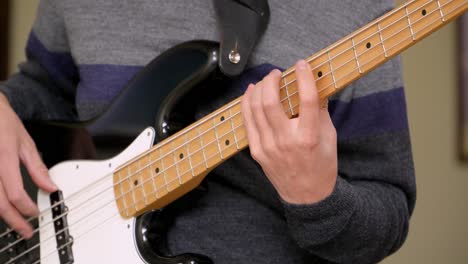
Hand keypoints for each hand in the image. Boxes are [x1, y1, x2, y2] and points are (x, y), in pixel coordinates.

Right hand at [0, 93, 56, 237]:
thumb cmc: (3, 123)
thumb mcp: (26, 143)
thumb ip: (37, 168)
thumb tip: (51, 187)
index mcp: (4, 158)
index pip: (15, 193)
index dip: (26, 209)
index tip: (35, 214)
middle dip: (13, 221)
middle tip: (25, 231)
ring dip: (2, 215)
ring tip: (14, 222)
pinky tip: (3, 208)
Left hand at [241, 60, 336, 203]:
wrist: (306, 196)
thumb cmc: (321, 165)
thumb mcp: (330, 138)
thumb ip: (321, 111)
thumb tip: (315, 86)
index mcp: (309, 137)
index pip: (306, 100)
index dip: (303, 77)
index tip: (301, 64)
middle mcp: (287, 141)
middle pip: (271, 102)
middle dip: (271, 81)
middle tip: (276, 73)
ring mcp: (268, 147)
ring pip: (255, 109)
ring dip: (258, 89)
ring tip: (264, 80)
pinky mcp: (257, 152)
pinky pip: (247, 122)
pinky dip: (247, 104)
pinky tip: (251, 94)